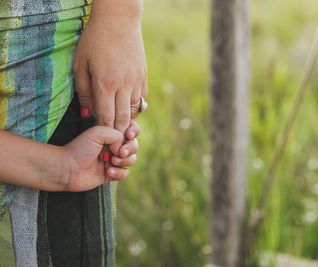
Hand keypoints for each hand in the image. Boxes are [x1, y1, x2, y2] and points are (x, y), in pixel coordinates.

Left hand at [62, 126, 138, 191]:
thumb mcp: (98, 132)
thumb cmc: (80, 148)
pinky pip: (125, 173)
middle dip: (130, 149)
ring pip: (132, 160)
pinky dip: (119, 173)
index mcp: (111, 133)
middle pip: (135, 146)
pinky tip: (108, 171)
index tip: (128, 136)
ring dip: (125, 161)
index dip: (133, 132)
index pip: (131, 129)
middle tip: (120, 152)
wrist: (68, 168)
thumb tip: (123, 148)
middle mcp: (114, 146)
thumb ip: (117, 134)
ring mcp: (114, 160)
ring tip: (111, 161)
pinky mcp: (111, 174)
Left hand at [73, 14, 147, 153]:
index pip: (106, 118)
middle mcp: (124, 85)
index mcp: (105, 84)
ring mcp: (136, 81)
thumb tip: (87, 115)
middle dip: (119, 136)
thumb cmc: (94, 41)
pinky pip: (142, 100)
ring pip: (135, 111)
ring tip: (122, 131)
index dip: (105, 134)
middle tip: (115, 147)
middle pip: (123, 119)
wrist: (119, 21)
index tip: (103, 145)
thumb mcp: (80, 65)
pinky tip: (128, 111)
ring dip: (128, 124)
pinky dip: (135, 109)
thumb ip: (84, 92)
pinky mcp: (144, 77)